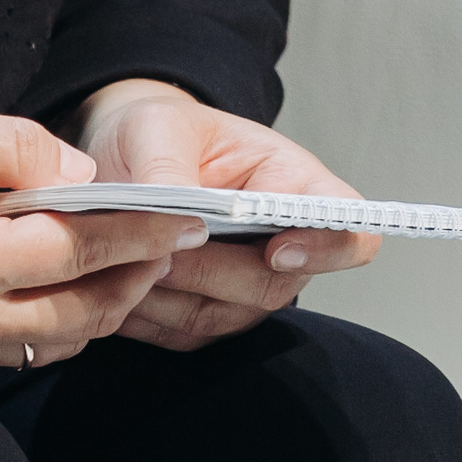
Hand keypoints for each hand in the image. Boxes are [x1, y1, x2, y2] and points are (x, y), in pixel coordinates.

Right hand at [0, 103, 207, 368]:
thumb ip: (13, 146)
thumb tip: (81, 177)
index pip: (81, 251)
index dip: (144, 230)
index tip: (189, 214)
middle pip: (87, 311)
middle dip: (138, 274)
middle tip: (173, 236)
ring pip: (62, 338)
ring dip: (105, 302)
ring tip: (131, 256)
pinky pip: (24, 346)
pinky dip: (64, 319)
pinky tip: (72, 281)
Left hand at [71, 79, 379, 349]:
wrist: (123, 158)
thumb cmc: (158, 132)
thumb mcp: (156, 127)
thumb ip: (169, 167)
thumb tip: (176, 214)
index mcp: (294, 184)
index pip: (347, 228)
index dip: (326, 248)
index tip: (276, 251)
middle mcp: (284, 245)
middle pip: (275, 285)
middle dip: (209, 271)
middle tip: (156, 248)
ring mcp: (246, 289)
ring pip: (221, 317)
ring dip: (167, 294)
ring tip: (123, 255)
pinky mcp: (206, 317)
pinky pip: (180, 334)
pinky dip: (143, 313)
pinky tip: (114, 279)